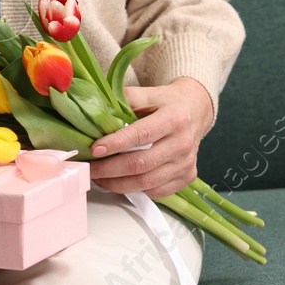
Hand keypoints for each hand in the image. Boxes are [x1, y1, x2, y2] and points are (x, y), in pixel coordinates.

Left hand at [87, 77, 213, 197]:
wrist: (194, 111)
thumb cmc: (165, 102)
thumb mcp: (146, 93)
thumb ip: (122, 100)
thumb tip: (94, 113)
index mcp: (173, 118)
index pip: (141, 135)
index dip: (116, 144)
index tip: (94, 149)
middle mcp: (183, 142)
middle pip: (141, 163)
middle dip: (109, 169)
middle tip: (89, 168)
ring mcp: (186, 163)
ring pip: (147, 182)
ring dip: (118, 184)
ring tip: (99, 178)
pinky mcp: (187, 177)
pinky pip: (156, 191)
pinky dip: (134, 190)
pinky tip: (119, 182)